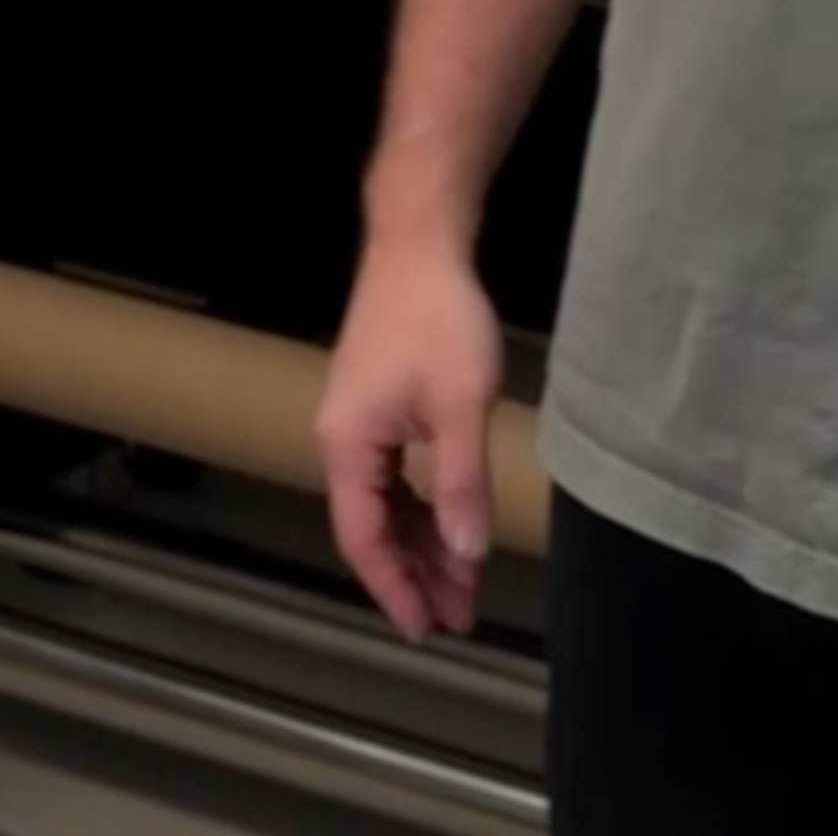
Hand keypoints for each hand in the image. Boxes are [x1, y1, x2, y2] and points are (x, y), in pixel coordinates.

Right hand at [314, 237, 502, 640]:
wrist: (419, 240)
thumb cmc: (438, 315)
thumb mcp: (460, 402)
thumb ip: (461, 482)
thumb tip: (466, 553)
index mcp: (347, 446)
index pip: (365, 540)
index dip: (396, 588)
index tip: (428, 627)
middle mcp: (342, 441)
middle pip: (374, 528)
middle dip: (417, 573)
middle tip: (460, 614)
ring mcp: (358, 422)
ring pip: (387, 503)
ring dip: (423, 542)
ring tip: (463, 583)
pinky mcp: (379, 404)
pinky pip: (395, 476)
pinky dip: (423, 505)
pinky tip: (450, 524)